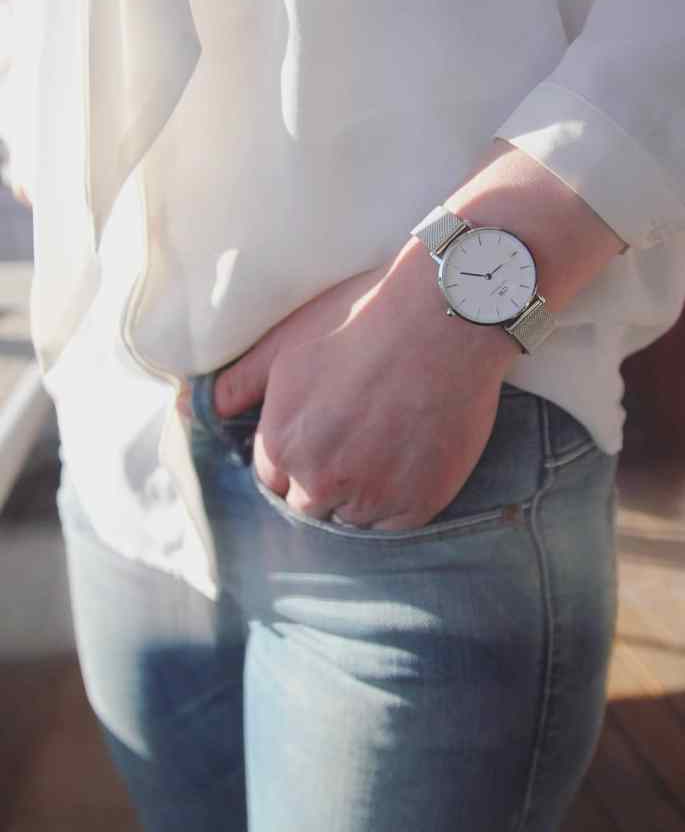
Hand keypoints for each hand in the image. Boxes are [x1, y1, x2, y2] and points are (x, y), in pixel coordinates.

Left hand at [206, 136, 626, 529]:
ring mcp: (371, 495)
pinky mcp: (418, 502)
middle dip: (325, 480)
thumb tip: (183, 409)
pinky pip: (396, 524)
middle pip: (311, 504)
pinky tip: (409, 462)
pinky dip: (399, 501)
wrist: (441, 316)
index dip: (296, 459)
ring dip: (361, 494)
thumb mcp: (283, 345)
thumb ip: (234, 386)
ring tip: (385, 449)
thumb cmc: (359, 320)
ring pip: (353, 518)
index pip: (274, 481)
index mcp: (282, 445)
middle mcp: (320, 479)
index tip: (323, 437)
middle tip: (356, 441)